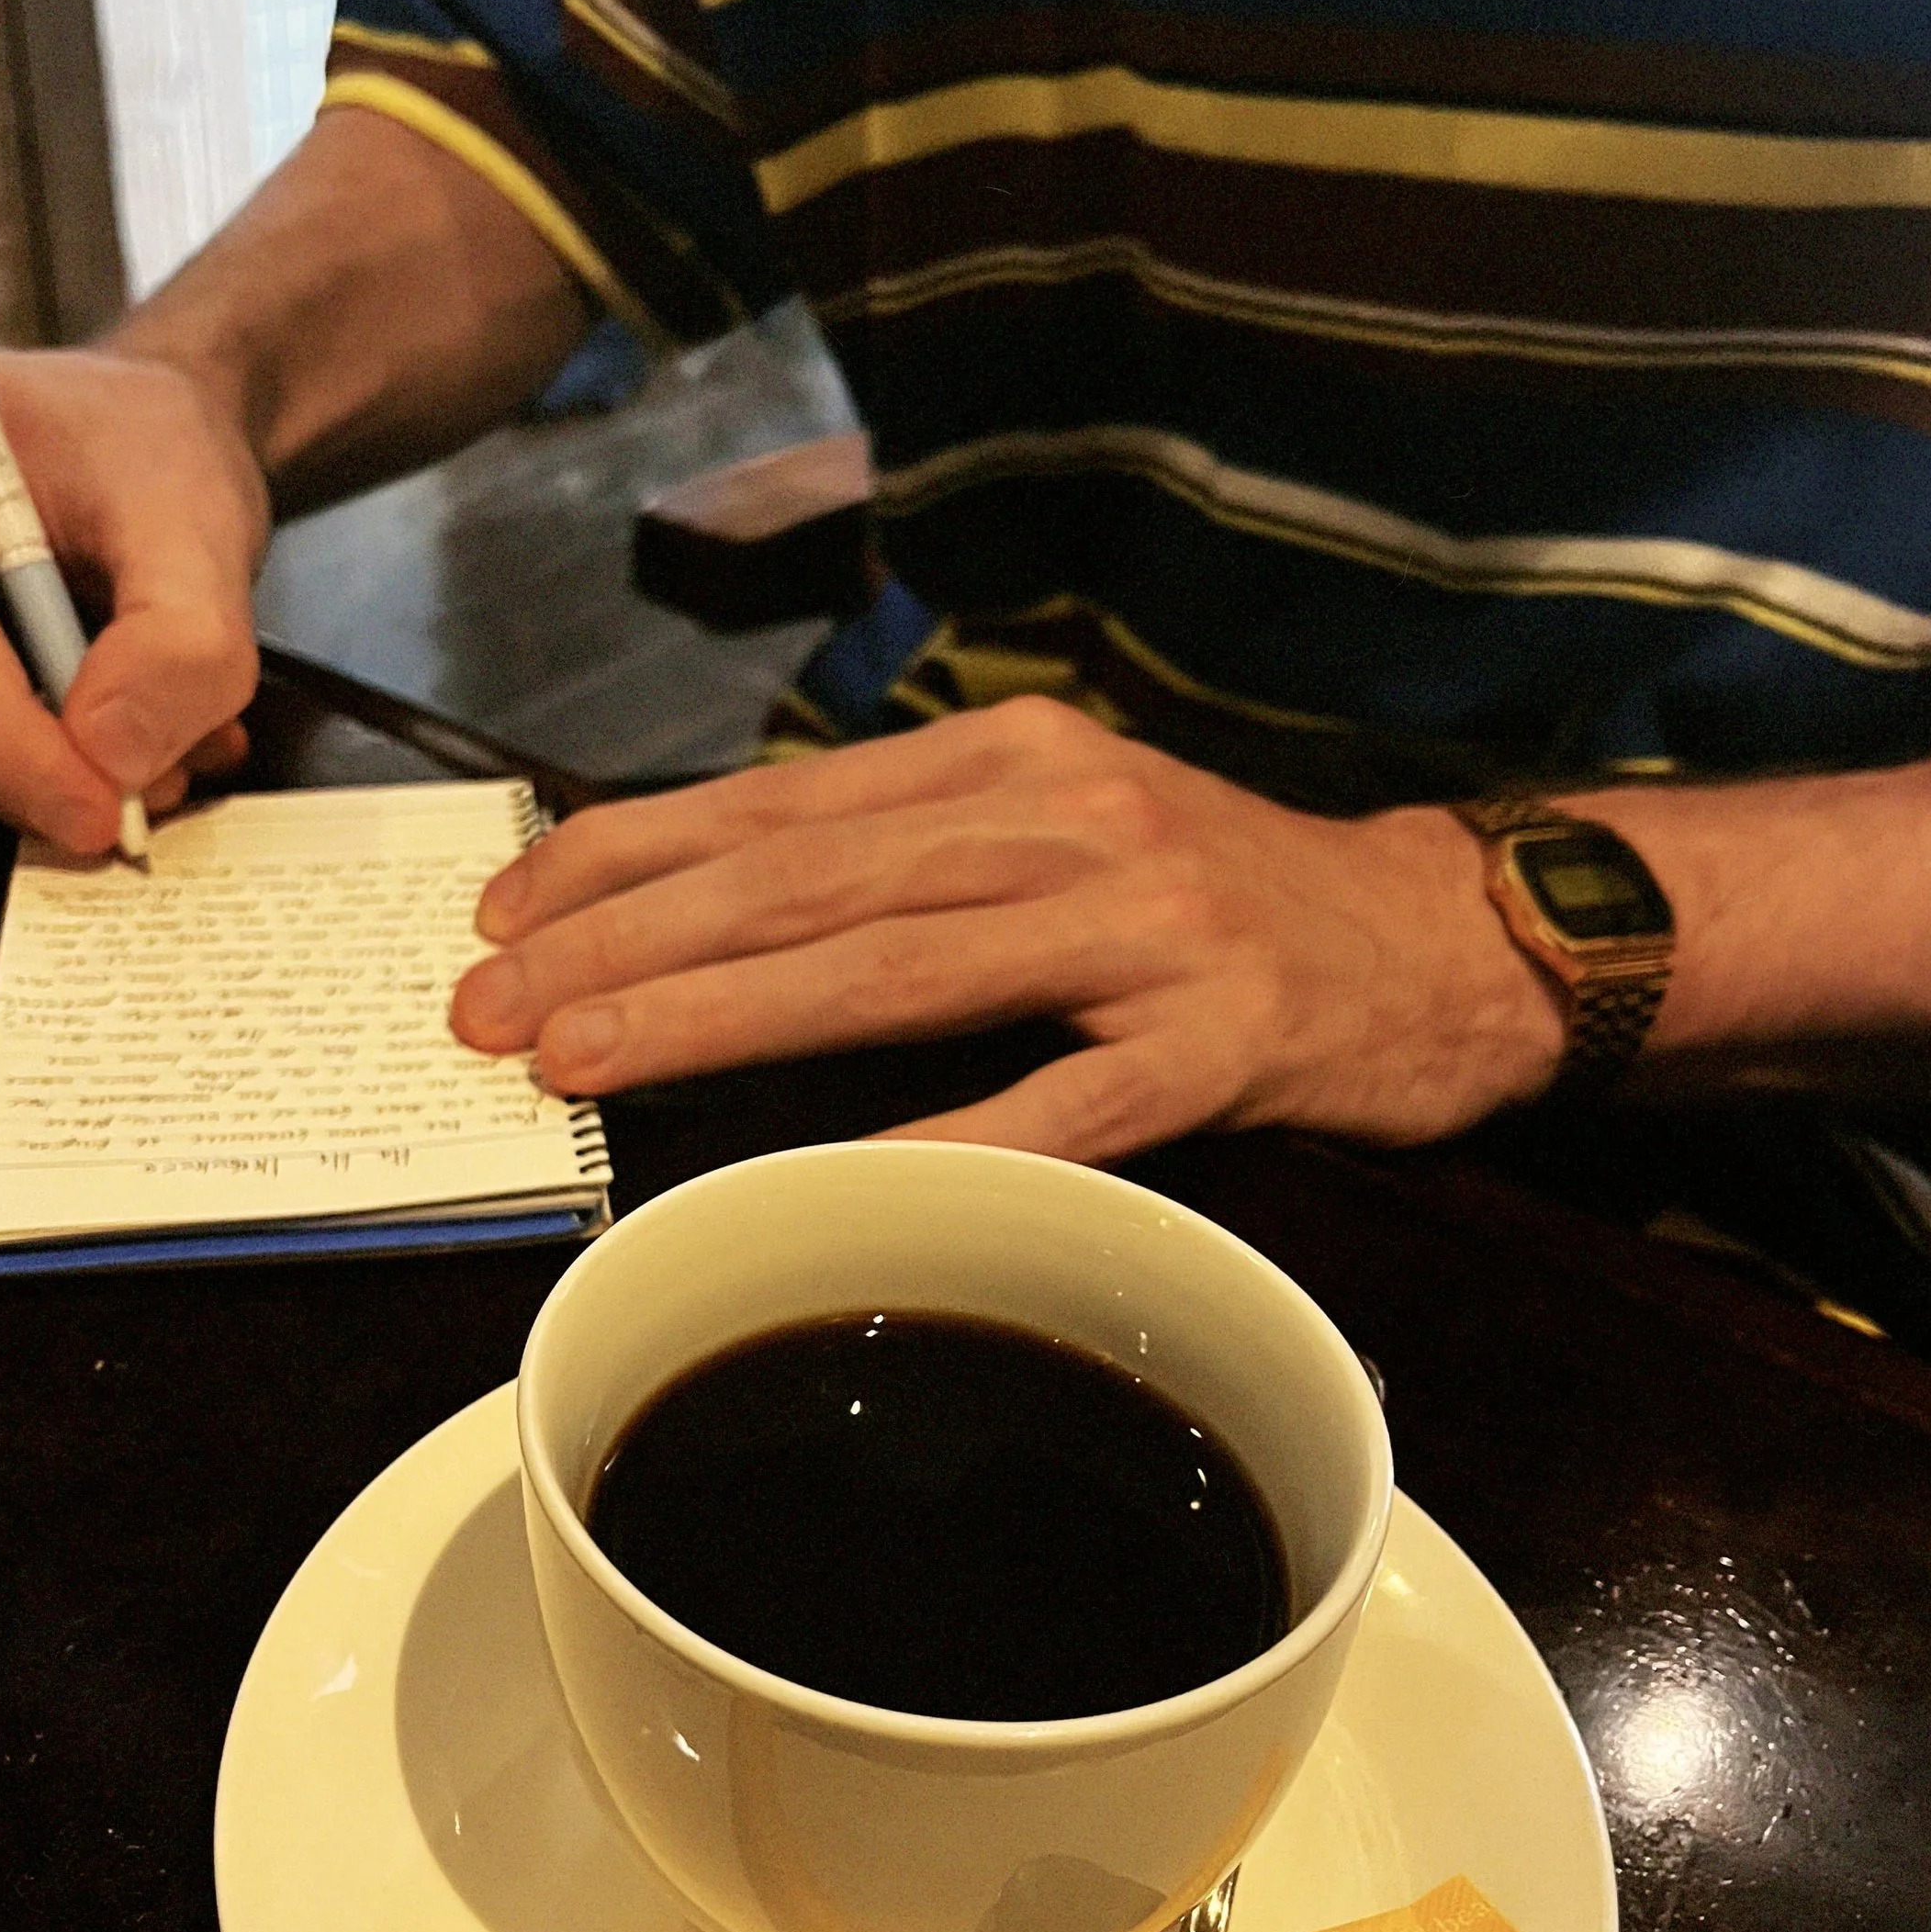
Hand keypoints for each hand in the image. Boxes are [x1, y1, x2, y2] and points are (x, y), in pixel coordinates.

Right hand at [0, 326, 266, 851]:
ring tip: (122, 766)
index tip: (97, 808)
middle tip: (124, 805)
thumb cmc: (149, 447)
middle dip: (6, 766)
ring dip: (0, 772)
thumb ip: (184, 638)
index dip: (1, 734)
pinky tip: (73, 745)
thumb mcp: (202, 521)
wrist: (133, 436)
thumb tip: (109, 752)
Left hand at [452, 699, 1566, 1158]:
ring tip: (581, 1058)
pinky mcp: (1215, 1044)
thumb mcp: (1062, 824)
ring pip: (893, 969)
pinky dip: (939, 1139)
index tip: (507, 910)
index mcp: (1009, 755)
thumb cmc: (1219, 894)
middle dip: (628, 942)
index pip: (782, 804)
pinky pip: (1055, 1106)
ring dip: (721, 1016)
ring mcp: (1144, 930)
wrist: (1443, 936)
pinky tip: (828, 1176)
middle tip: (487, 1007)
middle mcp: (1065, 818)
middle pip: (807, 881)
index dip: (631, 855)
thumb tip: (714, 908)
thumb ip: (910, 854)